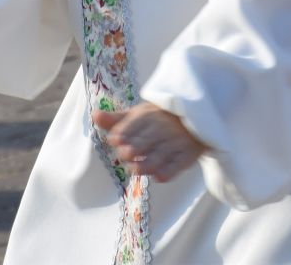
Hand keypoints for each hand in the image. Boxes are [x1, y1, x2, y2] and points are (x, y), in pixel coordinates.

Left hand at [91, 103, 205, 181]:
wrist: (196, 117)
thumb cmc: (160, 118)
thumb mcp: (139, 114)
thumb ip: (117, 119)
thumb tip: (94, 115)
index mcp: (149, 116)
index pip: (134, 125)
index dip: (122, 133)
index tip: (114, 140)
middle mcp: (163, 128)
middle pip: (145, 140)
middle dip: (133, 149)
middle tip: (125, 155)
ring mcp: (177, 142)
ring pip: (160, 155)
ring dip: (146, 163)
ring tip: (135, 169)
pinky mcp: (188, 156)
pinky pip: (178, 165)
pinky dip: (168, 172)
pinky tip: (158, 177)